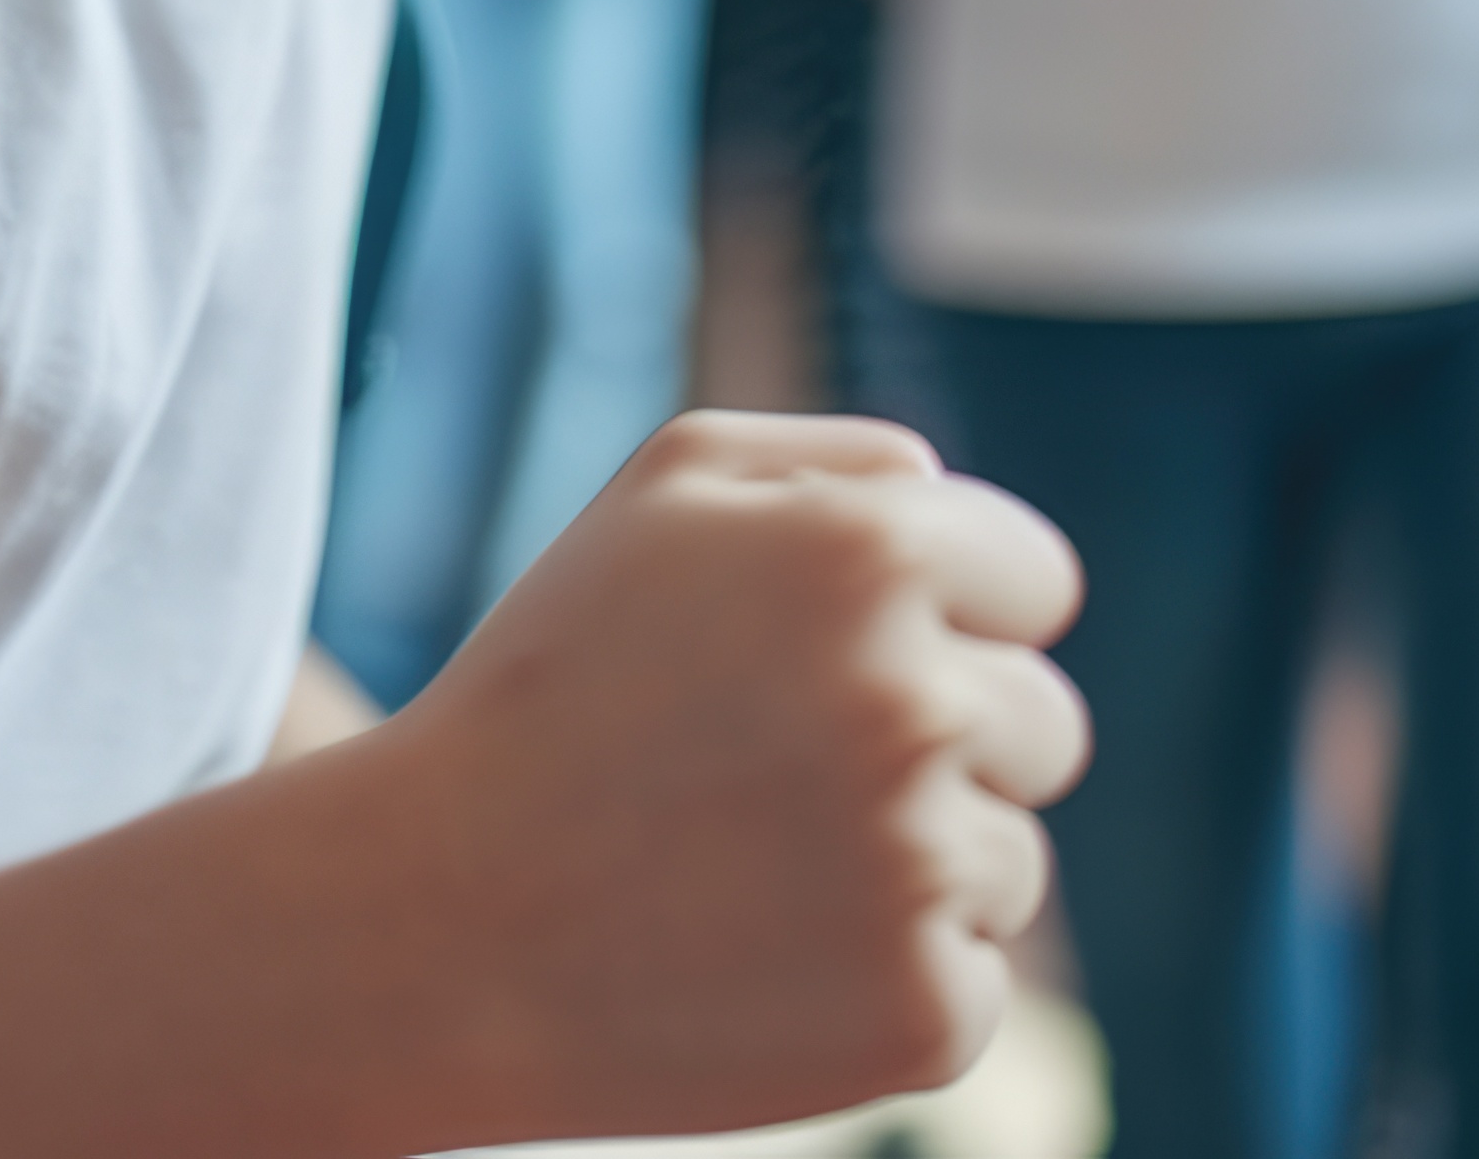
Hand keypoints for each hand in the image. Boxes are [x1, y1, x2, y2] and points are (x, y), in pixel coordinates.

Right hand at [355, 411, 1085, 1141]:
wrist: (434, 926)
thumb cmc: (549, 690)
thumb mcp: (661, 492)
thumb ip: (842, 462)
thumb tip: (958, 498)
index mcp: (873, 554)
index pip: (1039, 582)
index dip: (952, 618)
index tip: (852, 663)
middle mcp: (918, 704)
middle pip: (1044, 724)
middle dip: (944, 744)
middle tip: (782, 776)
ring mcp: (926, 870)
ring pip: (1008, 857)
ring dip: (914, 865)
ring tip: (752, 870)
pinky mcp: (923, 1016)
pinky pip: (969, 977)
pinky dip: (885, 979)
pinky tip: (763, 960)